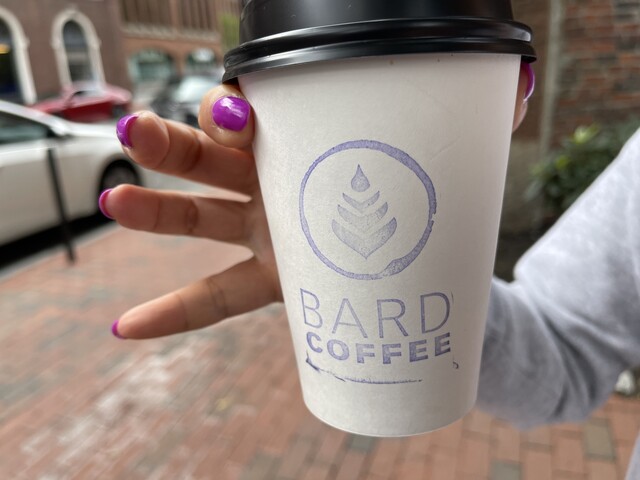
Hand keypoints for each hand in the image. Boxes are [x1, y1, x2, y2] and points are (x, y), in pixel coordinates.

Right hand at [103, 62, 534, 339]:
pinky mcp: (270, 282)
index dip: (237, 111)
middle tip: (136, 128)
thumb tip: (502, 92)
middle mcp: (278, 185)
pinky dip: (172, 312)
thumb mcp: (433, 164)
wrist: (418, 265)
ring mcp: (266, 233)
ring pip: (201, 218)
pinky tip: (127, 326)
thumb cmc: (416, 204)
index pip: (259, 120)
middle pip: (214, 160)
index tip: (236, 108)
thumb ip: (457, 126)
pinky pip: (212, 297)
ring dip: (155, 210)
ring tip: (115, 201)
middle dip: (175, 142)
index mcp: (308, 149)